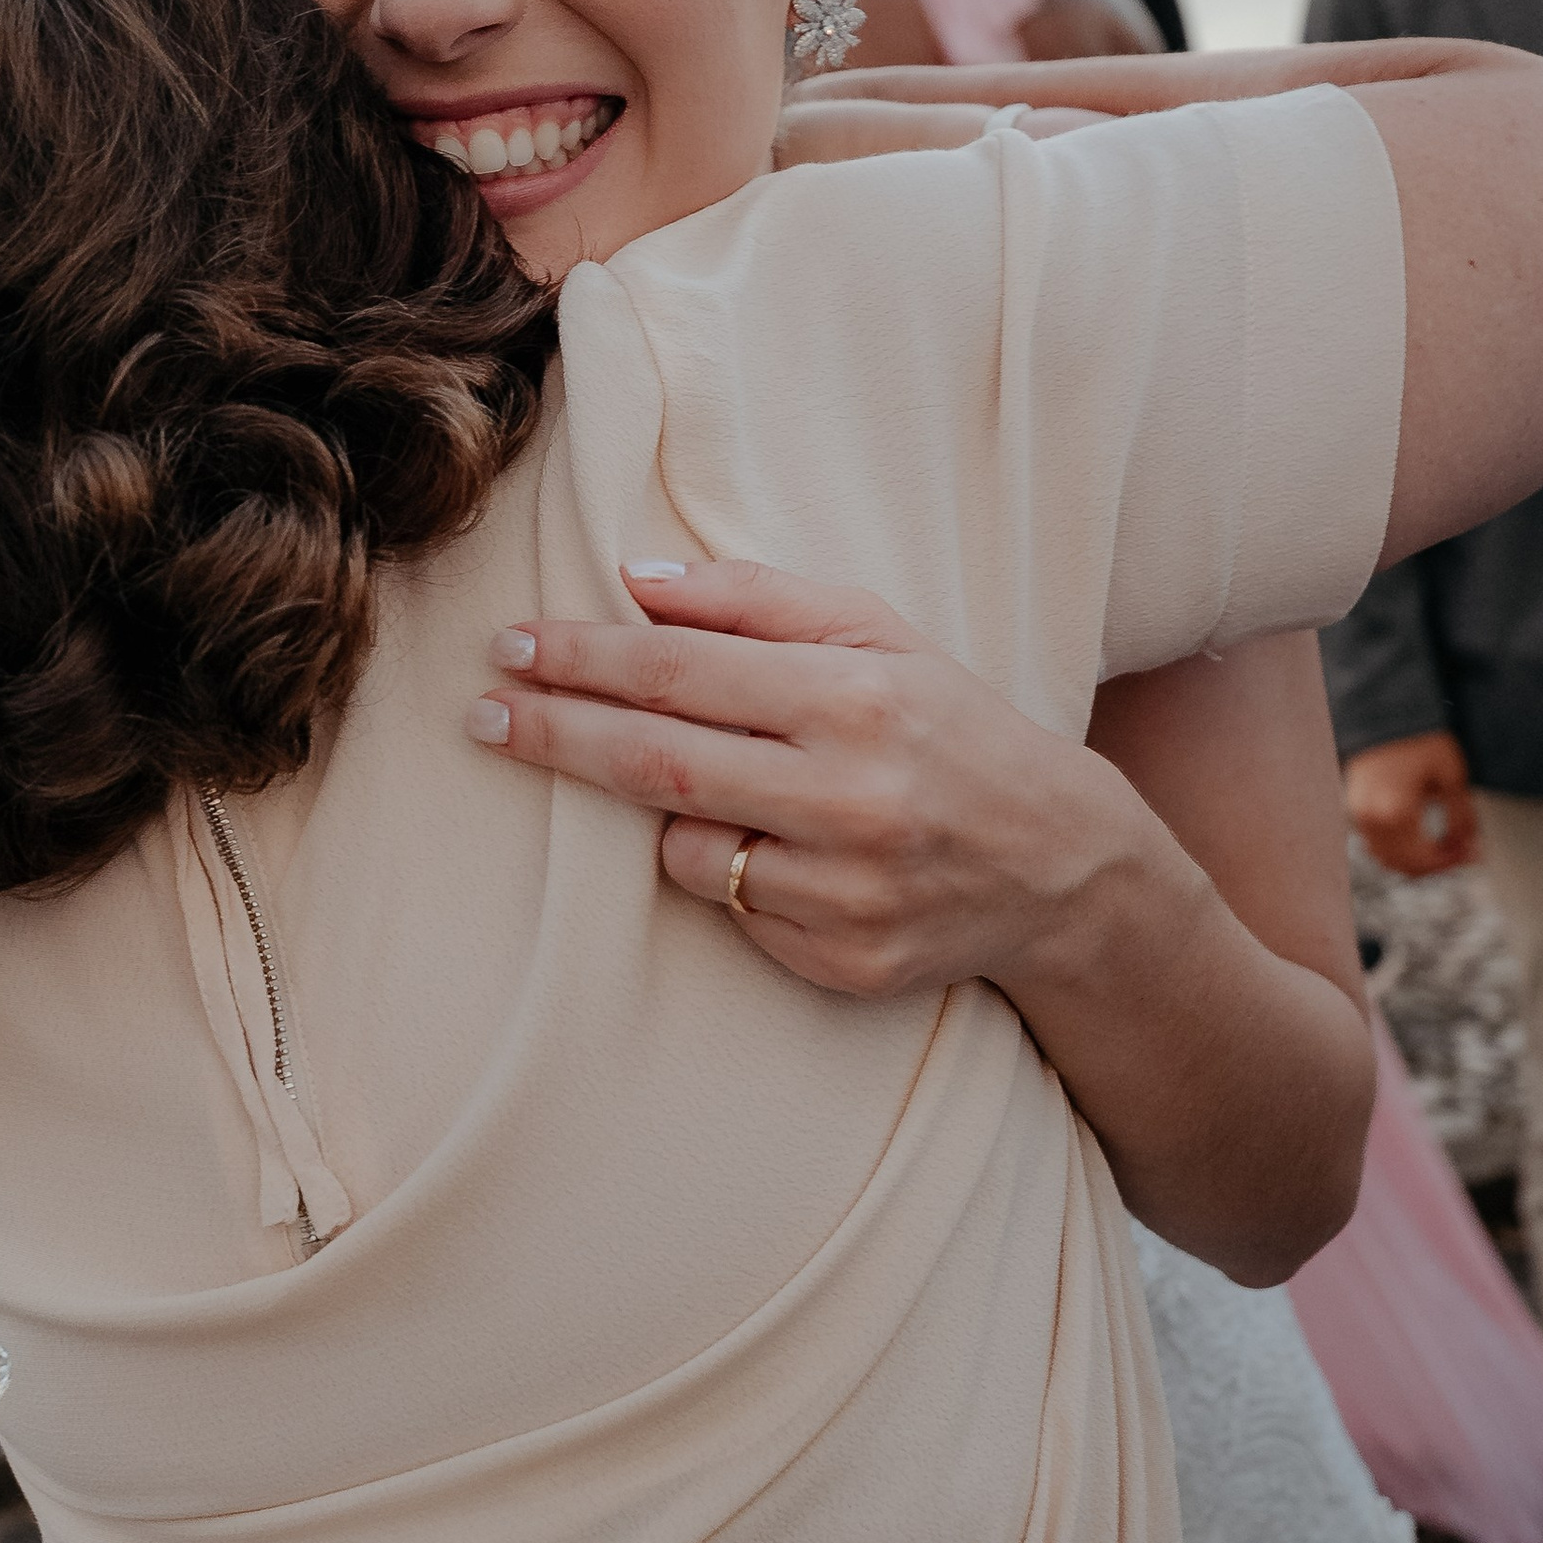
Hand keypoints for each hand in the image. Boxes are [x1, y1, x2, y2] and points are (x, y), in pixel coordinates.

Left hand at [468, 560, 1130, 998]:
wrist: (1062, 865)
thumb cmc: (948, 727)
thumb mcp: (879, 637)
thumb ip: (756, 602)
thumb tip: (635, 580)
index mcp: (855, 700)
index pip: (678, 673)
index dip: (581, 659)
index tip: (510, 645)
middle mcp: (849, 799)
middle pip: (653, 763)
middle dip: (553, 732)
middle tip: (480, 712)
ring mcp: (844, 892)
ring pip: (684, 850)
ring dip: (661, 814)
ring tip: (707, 786)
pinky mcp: (841, 962)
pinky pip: (732, 912)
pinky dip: (729, 874)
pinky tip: (782, 852)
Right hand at [1342, 729, 1477, 877]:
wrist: (1383, 712)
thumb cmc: (1418, 738)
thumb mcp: (1451, 776)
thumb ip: (1461, 817)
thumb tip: (1468, 845)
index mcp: (1396, 813)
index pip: (1425, 860)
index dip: (1453, 862)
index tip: (1473, 853)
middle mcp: (1371, 820)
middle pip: (1405, 865)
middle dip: (1437, 864)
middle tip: (1463, 851)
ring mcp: (1358, 816)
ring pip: (1387, 859)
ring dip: (1416, 861)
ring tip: (1444, 845)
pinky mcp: (1355, 809)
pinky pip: (1375, 844)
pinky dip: (1398, 849)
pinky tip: (1420, 837)